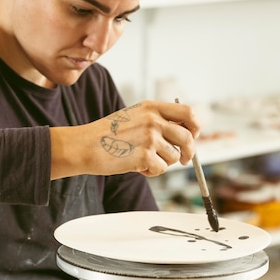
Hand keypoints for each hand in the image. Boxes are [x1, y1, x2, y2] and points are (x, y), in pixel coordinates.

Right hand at [50, 100, 200, 179]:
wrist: (84, 145)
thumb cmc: (106, 134)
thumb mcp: (133, 117)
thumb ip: (157, 121)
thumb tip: (184, 135)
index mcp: (151, 107)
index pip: (188, 113)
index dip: (195, 126)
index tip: (192, 136)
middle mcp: (153, 120)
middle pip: (187, 138)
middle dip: (188, 152)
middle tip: (183, 160)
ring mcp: (150, 137)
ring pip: (174, 157)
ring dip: (162, 163)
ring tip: (142, 160)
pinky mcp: (145, 155)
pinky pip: (161, 169)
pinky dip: (150, 172)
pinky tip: (135, 166)